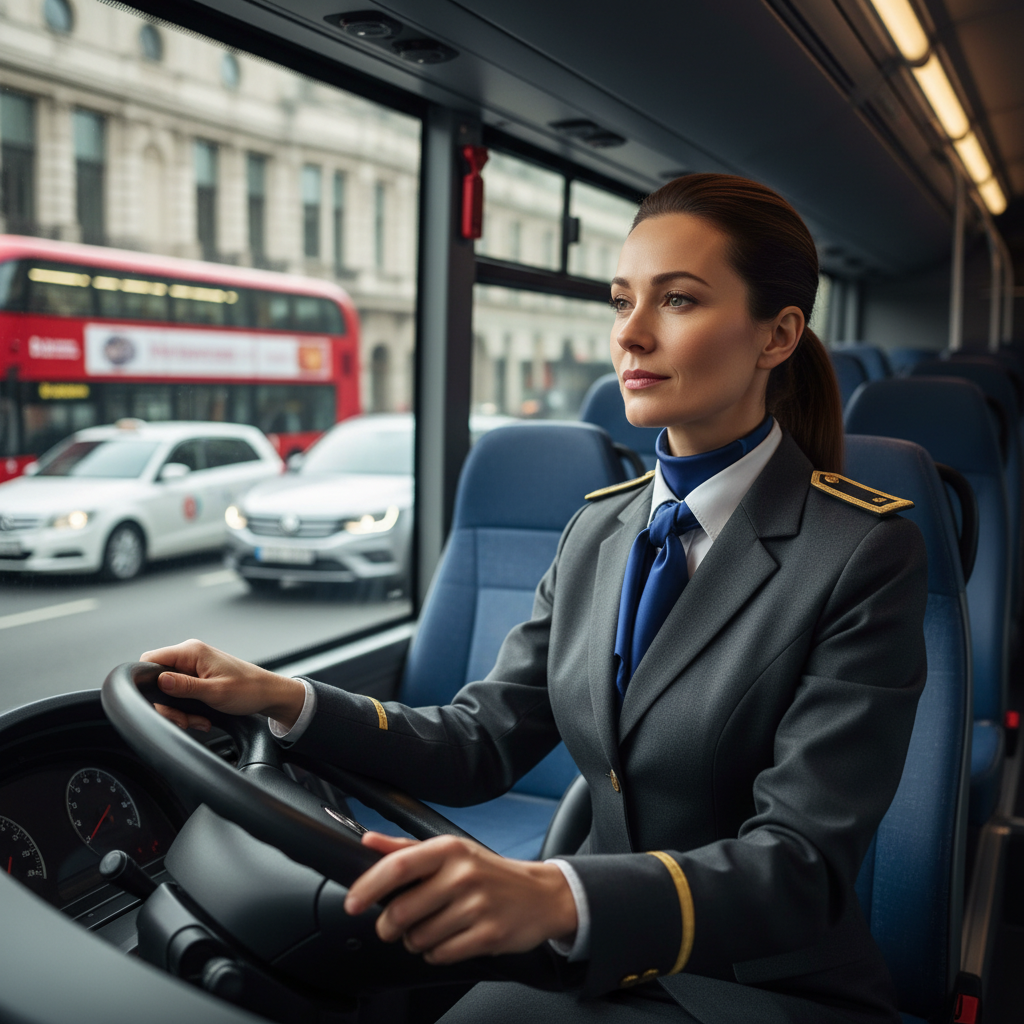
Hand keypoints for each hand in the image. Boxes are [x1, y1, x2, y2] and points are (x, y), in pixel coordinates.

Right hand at [139, 639, 305, 731]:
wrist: (269, 695)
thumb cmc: (249, 689)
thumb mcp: (215, 691)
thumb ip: (185, 687)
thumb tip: (160, 681)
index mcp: (192, 651)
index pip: (150, 659)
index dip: (148, 681)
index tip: (161, 701)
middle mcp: (190, 656)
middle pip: (158, 681)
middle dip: (169, 706)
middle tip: (185, 719)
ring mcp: (194, 668)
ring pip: (169, 692)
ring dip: (181, 711)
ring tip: (199, 721)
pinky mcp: (198, 679)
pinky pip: (182, 695)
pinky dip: (189, 710)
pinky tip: (202, 718)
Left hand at [344, 832, 577, 963]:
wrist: (541, 894)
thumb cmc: (488, 872)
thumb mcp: (451, 851)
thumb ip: (406, 848)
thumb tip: (368, 840)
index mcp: (449, 849)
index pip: (398, 866)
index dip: (369, 887)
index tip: (353, 903)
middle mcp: (463, 874)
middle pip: (402, 911)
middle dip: (389, 926)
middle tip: (395, 925)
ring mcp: (477, 906)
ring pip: (418, 938)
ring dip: (416, 940)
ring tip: (433, 927)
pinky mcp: (488, 935)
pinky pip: (440, 955)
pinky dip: (436, 953)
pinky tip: (449, 939)